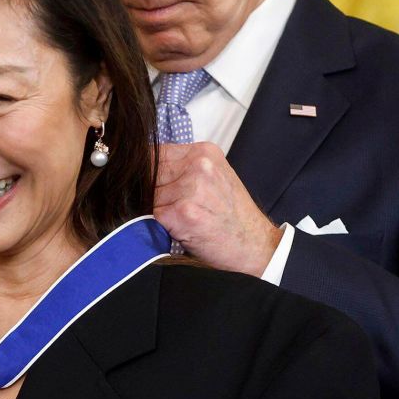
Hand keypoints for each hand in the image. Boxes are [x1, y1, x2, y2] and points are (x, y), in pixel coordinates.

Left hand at [153, 142, 280, 275]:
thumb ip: (183, 168)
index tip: (151, 186)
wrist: (255, 246)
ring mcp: (191, 188)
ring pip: (148, 195)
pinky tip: (180, 229)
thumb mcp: (214, 177)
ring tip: (181, 220)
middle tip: (171, 208)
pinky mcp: (182, 213)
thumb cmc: (232, 215)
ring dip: (156, 210)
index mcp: (204, 152)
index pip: (154, 153)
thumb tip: (143, 169)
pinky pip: (151, 215)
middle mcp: (198, 165)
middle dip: (150, 192)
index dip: (147, 172)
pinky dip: (159, 225)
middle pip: (148, 173)